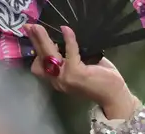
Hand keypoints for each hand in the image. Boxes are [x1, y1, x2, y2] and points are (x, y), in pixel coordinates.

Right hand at [24, 24, 139, 119]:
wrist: (114, 96)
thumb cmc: (101, 81)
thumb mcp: (80, 70)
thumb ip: (68, 60)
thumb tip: (62, 43)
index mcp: (57, 81)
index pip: (39, 66)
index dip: (35, 51)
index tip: (33, 36)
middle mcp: (57, 81)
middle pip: (40, 58)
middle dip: (34, 40)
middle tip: (29, 26)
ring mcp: (65, 78)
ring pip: (49, 54)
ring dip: (43, 39)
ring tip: (38, 27)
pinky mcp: (76, 73)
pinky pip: (70, 51)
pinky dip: (68, 39)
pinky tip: (66, 30)